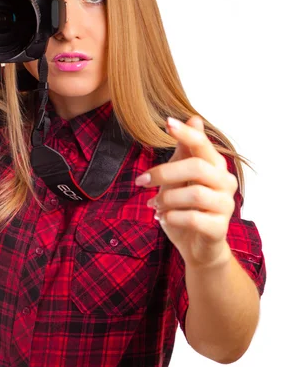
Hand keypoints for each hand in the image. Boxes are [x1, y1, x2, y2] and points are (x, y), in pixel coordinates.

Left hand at [135, 115, 238, 268]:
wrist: (198, 248)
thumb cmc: (187, 209)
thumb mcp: (180, 178)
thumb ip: (185, 152)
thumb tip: (193, 118)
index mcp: (216, 167)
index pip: (203, 145)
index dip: (187, 134)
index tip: (167, 123)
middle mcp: (226, 183)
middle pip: (197, 168)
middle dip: (164, 172)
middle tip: (141, 181)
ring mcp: (225, 207)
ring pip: (194, 194)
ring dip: (167, 199)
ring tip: (155, 205)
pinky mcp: (219, 229)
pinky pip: (192, 218)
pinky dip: (171, 217)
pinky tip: (163, 218)